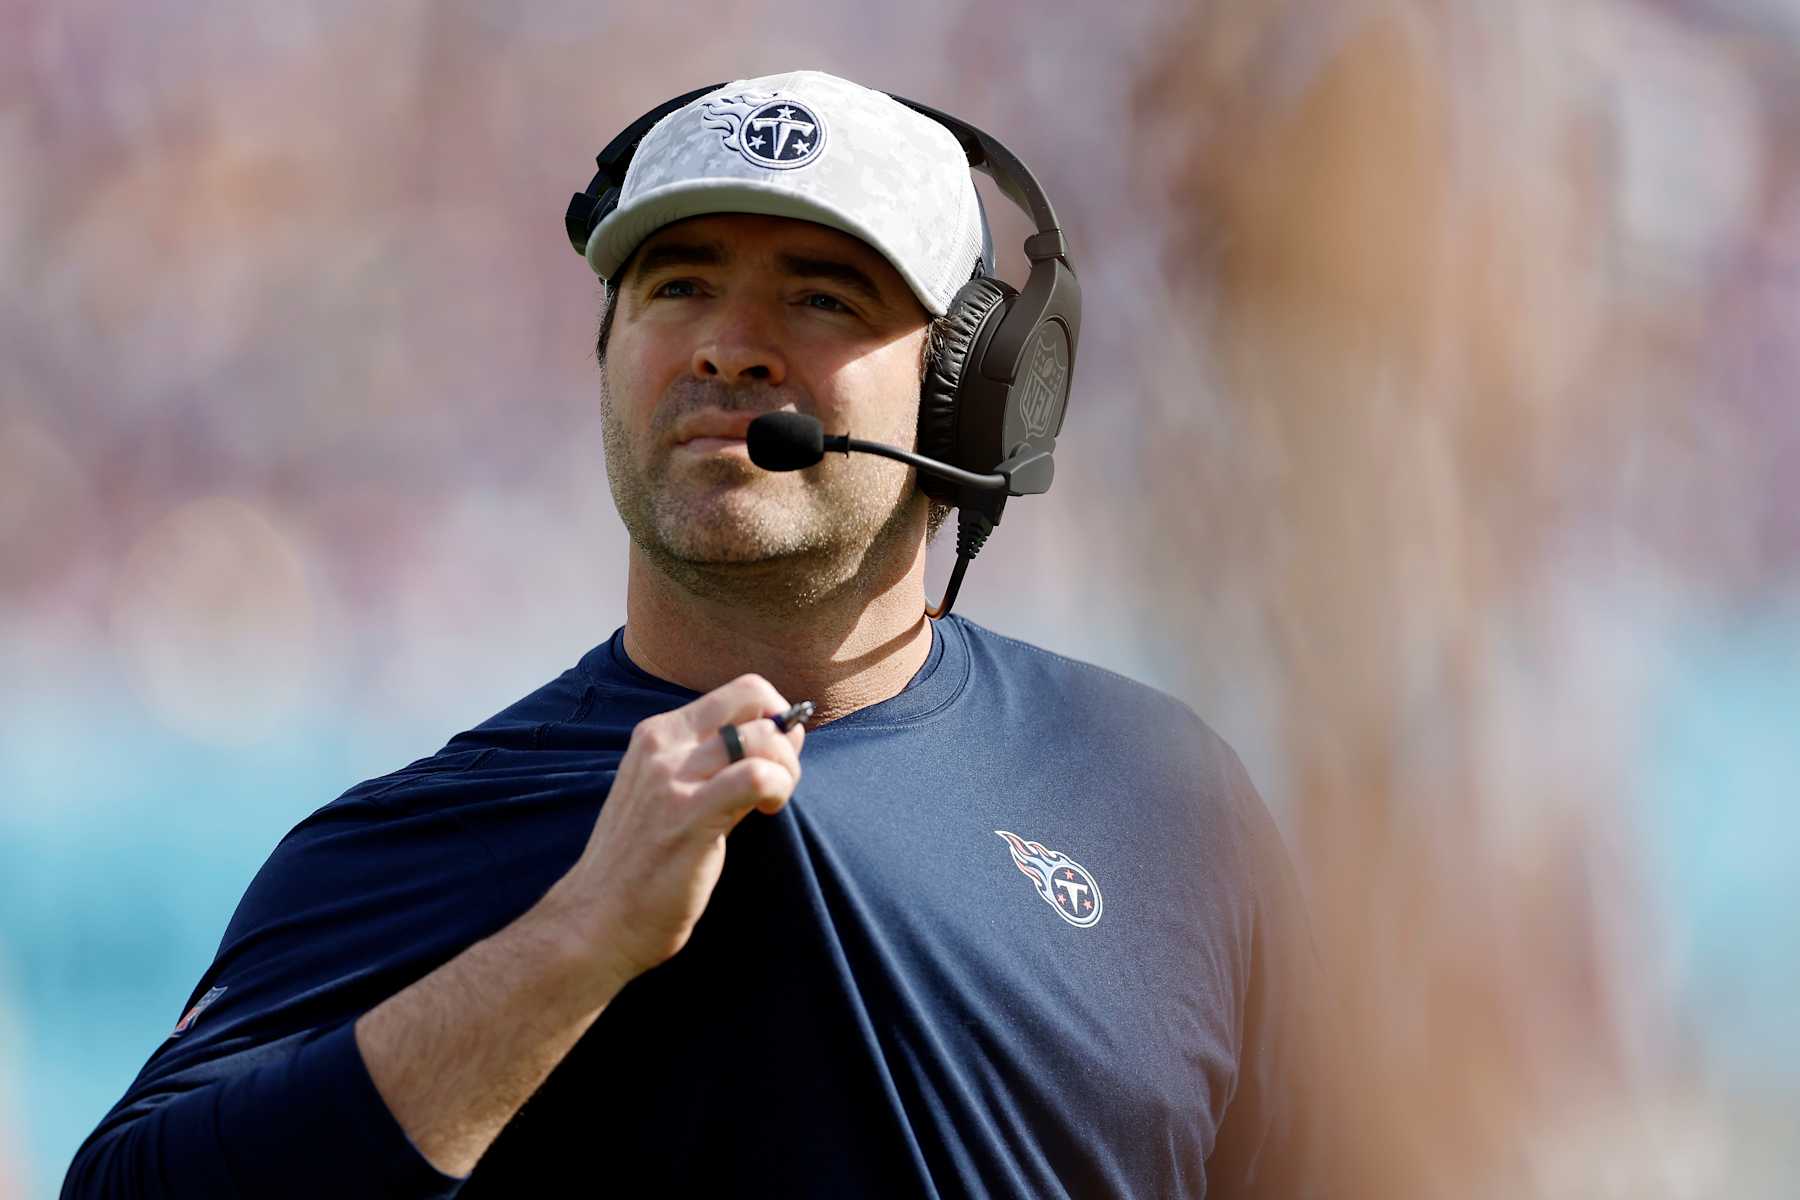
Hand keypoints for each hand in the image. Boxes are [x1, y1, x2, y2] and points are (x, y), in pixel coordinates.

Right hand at [543, 674, 805, 994]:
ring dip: (786, 767)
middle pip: (752, 696)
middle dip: (784, 732)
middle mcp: (663, 745)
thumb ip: (723, 763)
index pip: (737, 692)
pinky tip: (765, 812)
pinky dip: (778, 787)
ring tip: (771, 801)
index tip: (775, 757)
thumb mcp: (672, 796)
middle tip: (780, 776)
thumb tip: (788, 731)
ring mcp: (672, 777)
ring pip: (761, 735)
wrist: (595, 921)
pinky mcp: (689, 814)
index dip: (772, 716)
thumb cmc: (641, 865)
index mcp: (657, 735)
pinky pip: (756, 775)